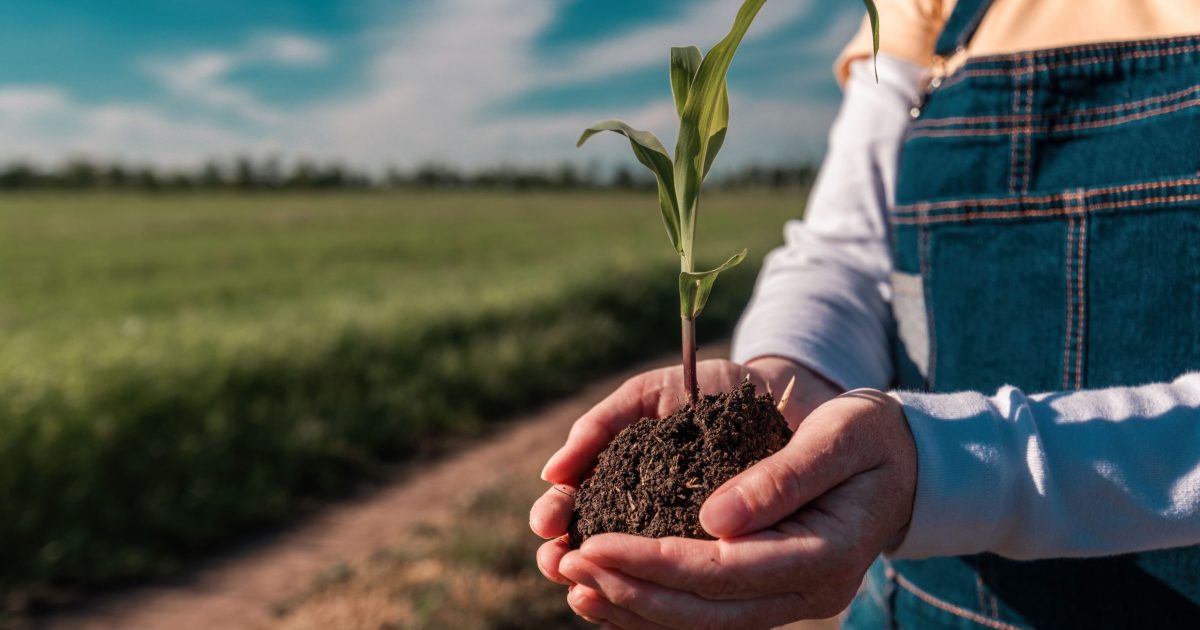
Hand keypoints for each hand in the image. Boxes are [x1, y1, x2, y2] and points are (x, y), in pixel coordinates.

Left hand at [553, 390, 916, 628]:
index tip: (594, 544)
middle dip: (630, 590)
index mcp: (827, 554)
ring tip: (573, 583)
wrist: (903, 462)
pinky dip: (655, 604)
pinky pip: (706, 610)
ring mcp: (789, 599)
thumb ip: (784, 477)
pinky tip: (609, 590)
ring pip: (702, 622)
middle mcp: (808, 591)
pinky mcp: (770, 591)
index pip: (727, 572)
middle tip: (567, 564)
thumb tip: (712, 520)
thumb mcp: (842, 436)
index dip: (655, 563)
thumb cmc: (871, 437)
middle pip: (706, 610)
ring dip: (634, 606)